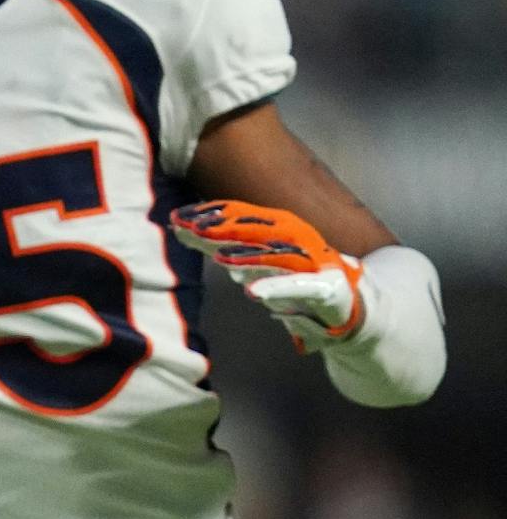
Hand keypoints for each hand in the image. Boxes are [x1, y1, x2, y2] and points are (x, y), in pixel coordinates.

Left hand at [170, 200, 364, 348]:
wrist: (343, 304)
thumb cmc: (290, 278)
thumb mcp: (249, 259)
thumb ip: (219, 245)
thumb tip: (180, 227)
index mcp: (276, 228)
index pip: (238, 216)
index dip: (208, 214)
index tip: (176, 216)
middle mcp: (293, 238)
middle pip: (253, 230)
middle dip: (221, 227)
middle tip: (189, 227)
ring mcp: (310, 261)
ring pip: (275, 255)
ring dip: (247, 256)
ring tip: (220, 259)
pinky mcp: (324, 286)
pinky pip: (296, 286)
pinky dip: (275, 288)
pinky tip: (253, 293)